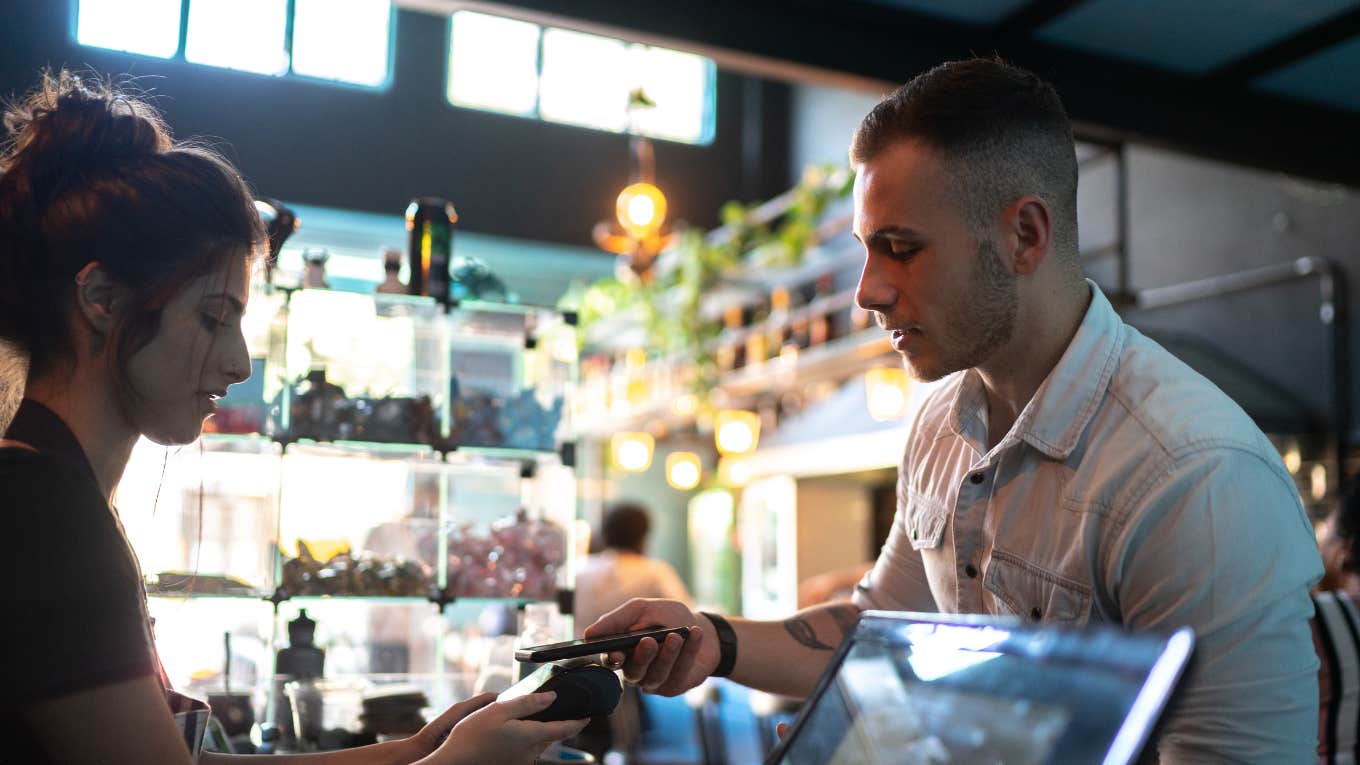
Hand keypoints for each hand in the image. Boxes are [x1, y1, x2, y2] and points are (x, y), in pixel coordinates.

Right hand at [418, 691, 587, 764]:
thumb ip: (527, 703)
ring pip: (537, 743)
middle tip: (548, 707)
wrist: (454, 763)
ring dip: (536, 731)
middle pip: (550, 735)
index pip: (564, 730)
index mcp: (531, 737)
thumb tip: (552, 697)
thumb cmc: (472, 737)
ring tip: (521, 717)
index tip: (588, 716)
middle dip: (553, 722)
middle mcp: (530, 753)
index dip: (579, 722)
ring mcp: (521, 762)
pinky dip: (525, 739)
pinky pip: (526, 750)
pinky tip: (508, 733)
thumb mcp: (498, 710)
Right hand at [584, 598, 716, 696]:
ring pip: (657, 674)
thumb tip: (589, 634)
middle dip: (642, 657)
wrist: (699, 628)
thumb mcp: (641, 609)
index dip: (613, 659)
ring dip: (667, 655)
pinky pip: (680, 673)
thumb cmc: (665, 617)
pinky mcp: (675, 686)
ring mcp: (655, 681)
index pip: (611, 660)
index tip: (617, 652)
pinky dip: (688, 652)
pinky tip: (694, 634)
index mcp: (622, 653)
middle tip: (649, 641)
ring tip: (676, 636)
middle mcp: (635, 671)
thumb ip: (617, 619)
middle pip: (634, 672)